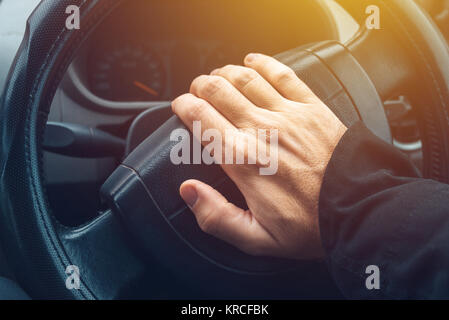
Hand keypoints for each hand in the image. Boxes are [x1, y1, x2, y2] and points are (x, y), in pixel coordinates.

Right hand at [172, 53, 346, 259]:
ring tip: (218, 75)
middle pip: (218, 91)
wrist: (358, 210)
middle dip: (200, 86)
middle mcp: (260, 130)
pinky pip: (282, 74)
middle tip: (196, 90)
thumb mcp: (256, 238)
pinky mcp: (311, 107)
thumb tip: (189, 191)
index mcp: (242, 160)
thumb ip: (216, 217)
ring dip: (225, 72)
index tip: (180, 106)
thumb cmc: (310, 225)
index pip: (201, 119)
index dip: (184, 106)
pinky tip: (253, 61)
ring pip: (245, 78)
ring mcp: (287, 114)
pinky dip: (263, 63)